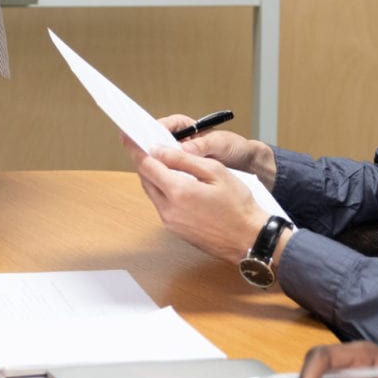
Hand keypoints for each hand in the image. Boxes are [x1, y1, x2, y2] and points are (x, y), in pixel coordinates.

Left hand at [133, 145, 267, 264]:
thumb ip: (184, 159)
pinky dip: (161, 190)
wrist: (250, 239)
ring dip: (152, 176)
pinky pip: (161, 205)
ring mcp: (170, 222)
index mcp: (178, 192)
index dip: (135, 149)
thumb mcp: (215, 172)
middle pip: (145, 179)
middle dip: (143, 161)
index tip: (127, 137)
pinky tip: (173, 182)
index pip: (146, 165)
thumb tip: (157, 150)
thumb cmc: (239, 205)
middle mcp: (168, 209)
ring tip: (159, 161)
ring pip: (152, 192)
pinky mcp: (175, 230)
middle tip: (142, 146)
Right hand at [156, 114, 278, 185]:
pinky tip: (166, 183)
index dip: (155, 130)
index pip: (166, 125)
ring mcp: (183, 158)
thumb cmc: (236, 148)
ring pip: (164, 159)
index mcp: (188, 128)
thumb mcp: (221, 144)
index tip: (150, 138)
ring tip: (153, 171)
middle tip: (146, 157)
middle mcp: (182, 142)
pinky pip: (172, 172)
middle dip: (153, 150)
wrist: (249, 166)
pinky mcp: (186, 172)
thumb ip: (203, 145)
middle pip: (160, 143)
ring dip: (159, 164)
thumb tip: (185, 149)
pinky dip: (168, 176)